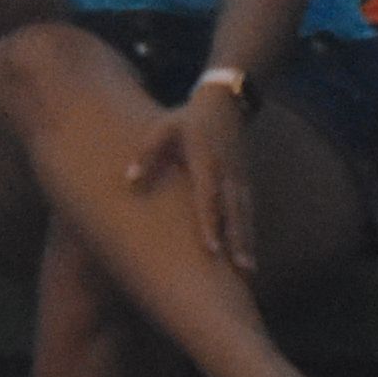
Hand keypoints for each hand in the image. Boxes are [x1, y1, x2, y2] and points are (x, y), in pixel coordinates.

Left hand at [127, 76, 258, 273]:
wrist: (225, 103)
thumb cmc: (186, 119)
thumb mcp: (161, 130)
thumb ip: (146, 154)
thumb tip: (128, 179)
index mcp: (206, 162)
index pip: (209, 198)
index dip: (211, 223)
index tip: (212, 249)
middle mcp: (228, 174)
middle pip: (235, 213)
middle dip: (239, 243)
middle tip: (243, 272)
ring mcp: (240, 179)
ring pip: (245, 216)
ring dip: (247, 243)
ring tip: (249, 273)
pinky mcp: (244, 183)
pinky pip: (247, 212)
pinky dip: (249, 234)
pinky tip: (247, 257)